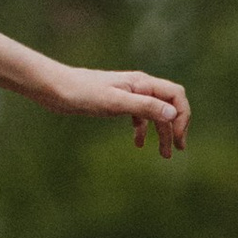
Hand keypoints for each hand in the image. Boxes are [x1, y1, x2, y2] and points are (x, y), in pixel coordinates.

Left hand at [36, 62, 189, 156]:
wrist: (55, 88)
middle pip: (167, 106)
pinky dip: (142, 130)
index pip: (176, 95)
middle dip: (175, 128)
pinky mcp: (115, 102)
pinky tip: (138, 144)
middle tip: (177, 150)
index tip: (177, 137)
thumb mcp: (115, 102)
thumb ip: (144, 107)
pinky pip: (137, 116)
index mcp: (142, 83)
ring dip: (161, 132)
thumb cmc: (83, 93)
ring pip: (153, 113)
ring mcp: (127, 94)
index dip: (182, 116)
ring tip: (164, 154)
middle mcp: (138, 86)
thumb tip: (172, 114)